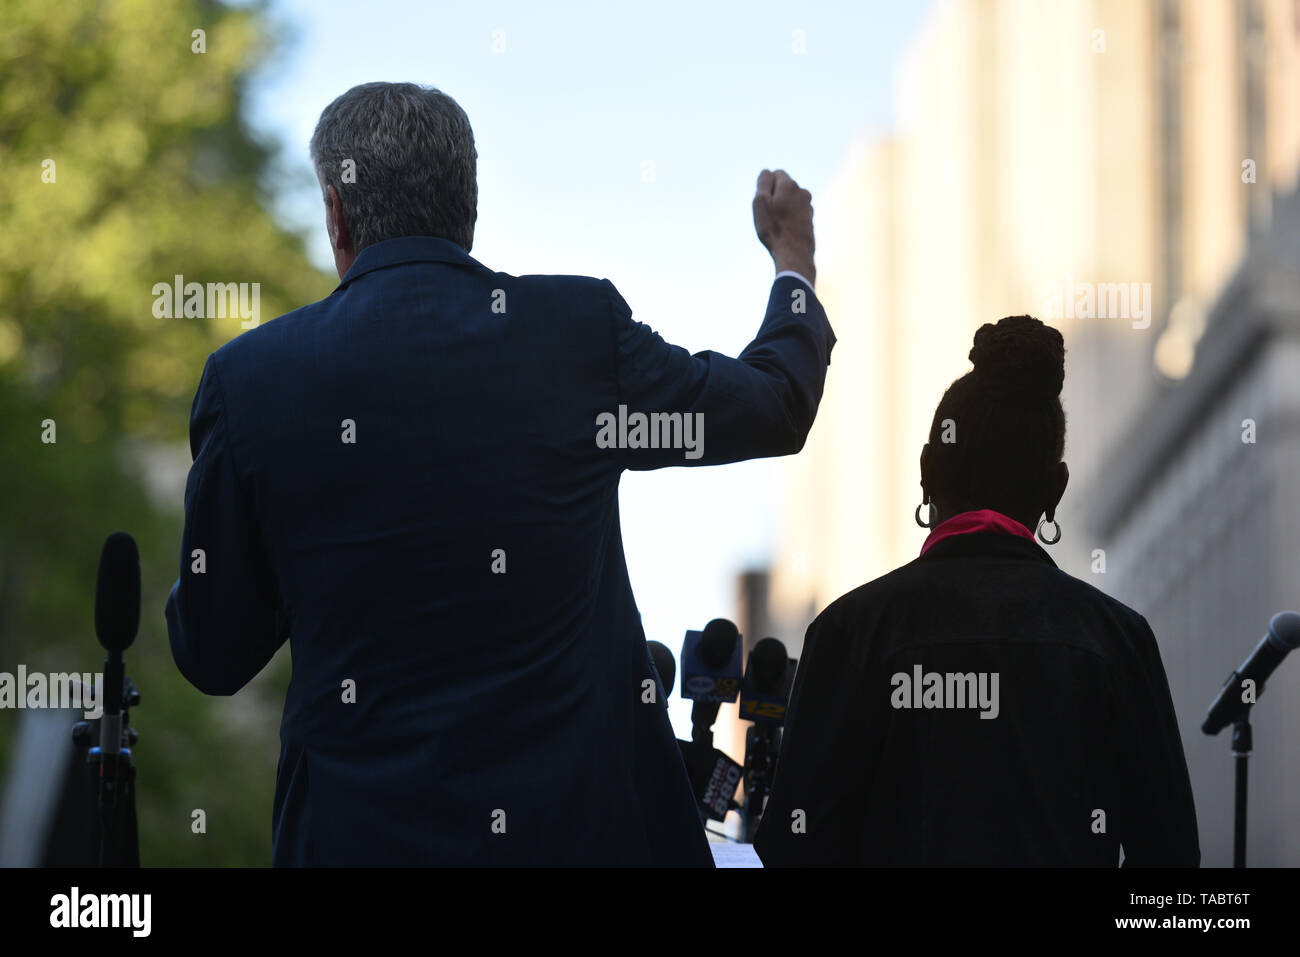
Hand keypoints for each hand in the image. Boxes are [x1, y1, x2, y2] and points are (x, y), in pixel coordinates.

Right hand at [752, 169, 815, 284]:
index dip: (766, 187)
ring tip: (776, 225)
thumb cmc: (774, 229)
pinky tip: (785, 231)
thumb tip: (767, 171)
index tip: (763, 203)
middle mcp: (802, 192)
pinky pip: (796, 213)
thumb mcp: (760, 202)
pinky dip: (789, 218)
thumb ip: (763, 183)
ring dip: (782, 208)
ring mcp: (808, 206)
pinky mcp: (810, 219)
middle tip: (768, 215)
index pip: (775, 174)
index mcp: (789, 185)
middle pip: (783, 187)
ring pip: (790, 201)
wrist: (793, 254)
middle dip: (775, 196)